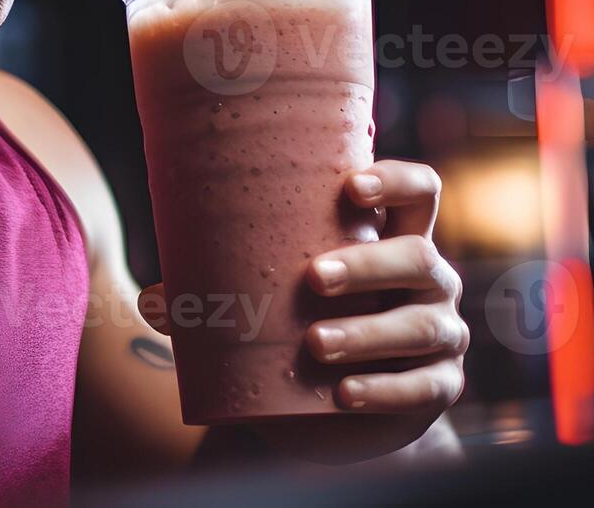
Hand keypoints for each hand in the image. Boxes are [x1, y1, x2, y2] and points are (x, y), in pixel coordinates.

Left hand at [142, 160, 468, 463]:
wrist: (336, 412)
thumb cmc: (305, 330)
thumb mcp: (275, 304)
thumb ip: (220, 294)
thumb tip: (151, 299)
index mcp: (394, 239)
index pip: (420, 192)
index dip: (395, 182)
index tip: (351, 187)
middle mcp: (429, 279)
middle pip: (417, 257)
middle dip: (367, 265)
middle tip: (312, 279)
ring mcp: (441, 332)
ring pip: (419, 325)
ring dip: (365, 333)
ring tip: (314, 343)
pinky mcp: (440, 385)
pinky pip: (422, 385)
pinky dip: (383, 390)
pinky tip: (344, 394)